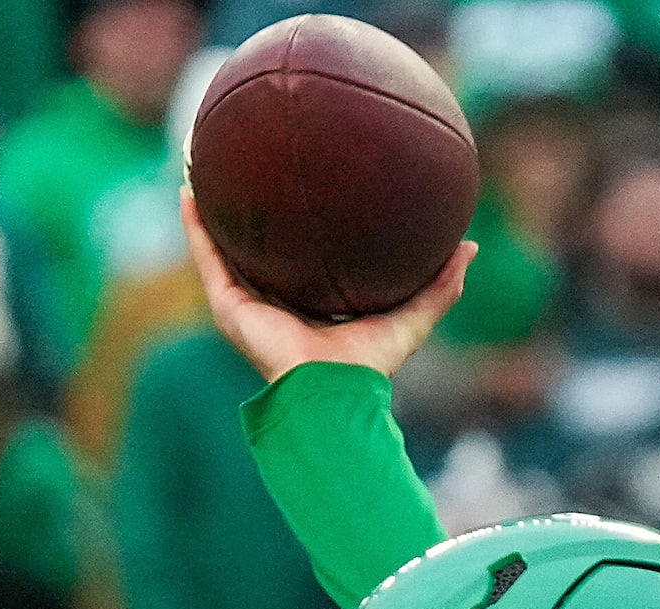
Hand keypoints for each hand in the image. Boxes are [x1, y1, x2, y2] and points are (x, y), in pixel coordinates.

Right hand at [182, 187, 474, 383]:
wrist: (331, 393)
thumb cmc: (370, 366)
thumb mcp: (413, 316)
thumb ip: (441, 284)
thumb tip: (470, 246)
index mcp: (310, 304)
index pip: (300, 259)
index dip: (301, 226)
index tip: (304, 187)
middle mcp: (274, 302)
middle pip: (257, 248)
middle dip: (250, 211)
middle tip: (251, 166)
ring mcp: (246, 304)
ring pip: (222, 247)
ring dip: (211, 209)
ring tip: (202, 163)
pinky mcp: (228, 306)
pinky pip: (207, 256)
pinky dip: (195, 224)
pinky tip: (189, 187)